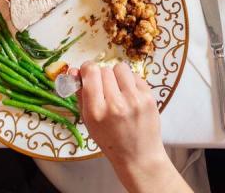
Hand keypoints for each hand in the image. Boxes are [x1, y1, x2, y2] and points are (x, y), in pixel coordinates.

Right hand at [79, 63, 187, 192]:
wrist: (138, 156)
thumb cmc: (110, 140)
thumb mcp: (89, 122)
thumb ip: (81, 95)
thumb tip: (75, 70)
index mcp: (96, 112)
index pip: (90, 73)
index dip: (87, 69)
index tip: (88, 73)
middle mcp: (115, 104)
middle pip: (104, 70)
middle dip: (102, 77)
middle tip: (105, 90)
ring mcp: (134, 100)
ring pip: (120, 68)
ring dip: (116, 76)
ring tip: (118, 90)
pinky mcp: (149, 97)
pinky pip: (135, 76)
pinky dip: (130, 83)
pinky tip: (130, 96)